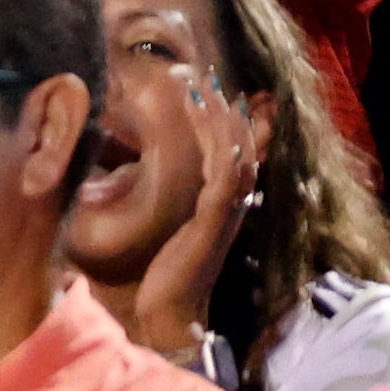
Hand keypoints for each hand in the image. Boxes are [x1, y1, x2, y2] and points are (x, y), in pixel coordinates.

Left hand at [129, 68, 265, 350]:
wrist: (170, 316)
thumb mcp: (167, 234)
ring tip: (203, 85)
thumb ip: (167, 209)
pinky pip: (224, 169)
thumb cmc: (163, 278)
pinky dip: (217, 139)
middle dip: (228, 108)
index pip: (236, 151)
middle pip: (242, 143)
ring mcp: (226, 209)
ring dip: (220, 115)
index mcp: (221, 203)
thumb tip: (147, 184)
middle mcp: (231, 202)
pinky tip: (203, 116)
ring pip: (236, 149)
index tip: (215, 89)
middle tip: (210, 74)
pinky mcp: (214, 217)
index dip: (229, 120)